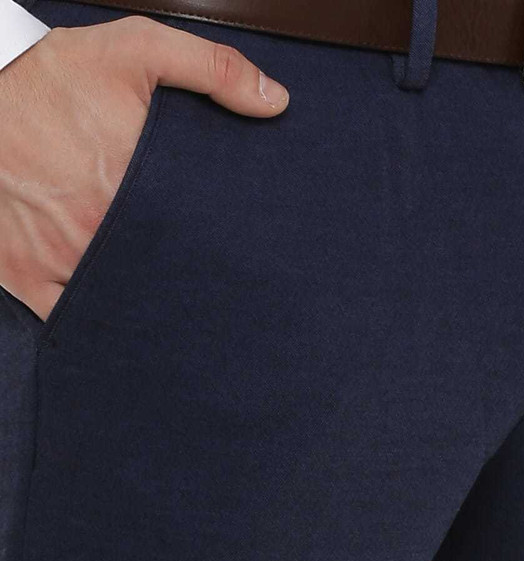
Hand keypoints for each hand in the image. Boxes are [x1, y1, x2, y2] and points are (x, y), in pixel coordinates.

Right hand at [0, 16, 289, 320]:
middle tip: (202, 285)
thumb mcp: (137, 50)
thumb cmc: (52, 76)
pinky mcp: (23, 275)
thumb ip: (212, 70)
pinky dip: (93, 321)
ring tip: (166, 307)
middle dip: (183, 284)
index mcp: (133, 189)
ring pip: (117, 305)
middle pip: (159, 279)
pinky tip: (116, 320)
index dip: (217, 258)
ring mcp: (58, 260)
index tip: (233, 263)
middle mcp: (96, 233)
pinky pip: (67, 318)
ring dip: (141, 305)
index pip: (195, 244)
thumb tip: (274, 102)